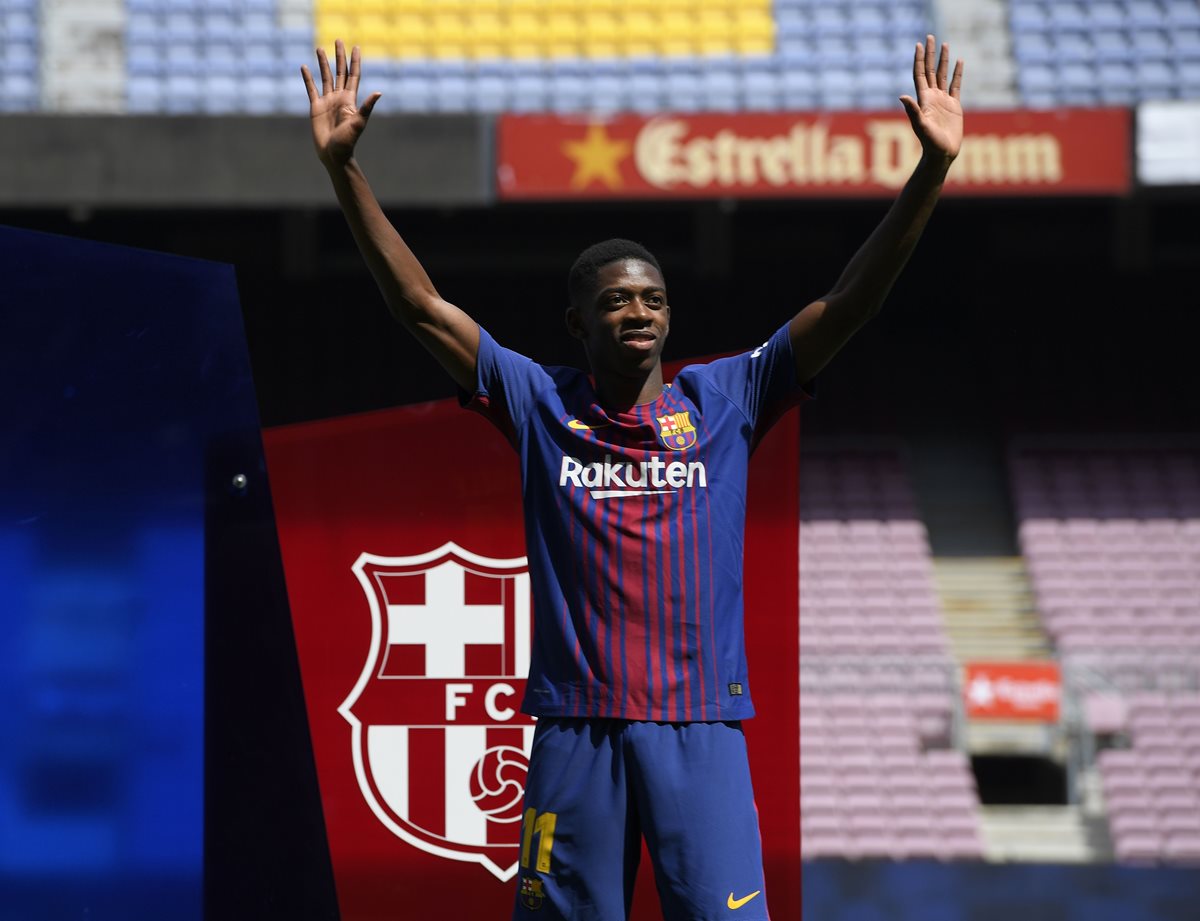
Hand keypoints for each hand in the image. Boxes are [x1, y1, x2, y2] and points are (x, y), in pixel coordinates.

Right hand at [301, 40, 381, 168]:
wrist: (334, 155)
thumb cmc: (348, 142)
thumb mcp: (359, 123)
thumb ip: (367, 107)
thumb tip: (379, 92)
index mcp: (350, 100)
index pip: (353, 75)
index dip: (354, 61)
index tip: (355, 47)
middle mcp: (339, 98)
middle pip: (339, 71)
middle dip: (339, 56)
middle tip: (339, 40)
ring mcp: (327, 101)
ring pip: (325, 77)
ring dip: (323, 63)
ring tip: (320, 48)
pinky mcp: (315, 107)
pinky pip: (311, 88)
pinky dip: (307, 78)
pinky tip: (304, 67)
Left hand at [899, 34, 963, 163]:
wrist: (942, 153)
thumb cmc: (930, 143)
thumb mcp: (921, 126)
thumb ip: (913, 111)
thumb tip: (902, 95)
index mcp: (923, 99)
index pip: (920, 74)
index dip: (919, 59)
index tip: (919, 44)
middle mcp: (932, 97)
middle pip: (930, 70)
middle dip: (930, 54)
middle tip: (930, 37)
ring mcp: (943, 100)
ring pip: (943, 75)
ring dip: (943, 60)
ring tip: (945, 44)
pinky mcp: (954, 105)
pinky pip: (956, 85)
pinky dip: (958, 73)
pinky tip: (959, 62)